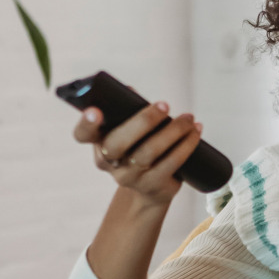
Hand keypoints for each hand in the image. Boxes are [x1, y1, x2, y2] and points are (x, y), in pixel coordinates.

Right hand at [73, 102, 203, 211]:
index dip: (86, 124)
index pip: (82, 134)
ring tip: (188, 118)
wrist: (151, 186)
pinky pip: (170, 164)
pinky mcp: (152, 186)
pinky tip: (195, 132)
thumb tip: (129, 91)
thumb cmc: (139, 146)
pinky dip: (186, 145)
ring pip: (148, 153)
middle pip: (117, 144)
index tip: (95, 111)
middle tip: (164, 105)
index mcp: (97, 142)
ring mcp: (129, 177)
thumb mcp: (129, 129)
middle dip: (142, 122)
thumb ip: (126, 109)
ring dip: (172, 131)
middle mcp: (108, 162)